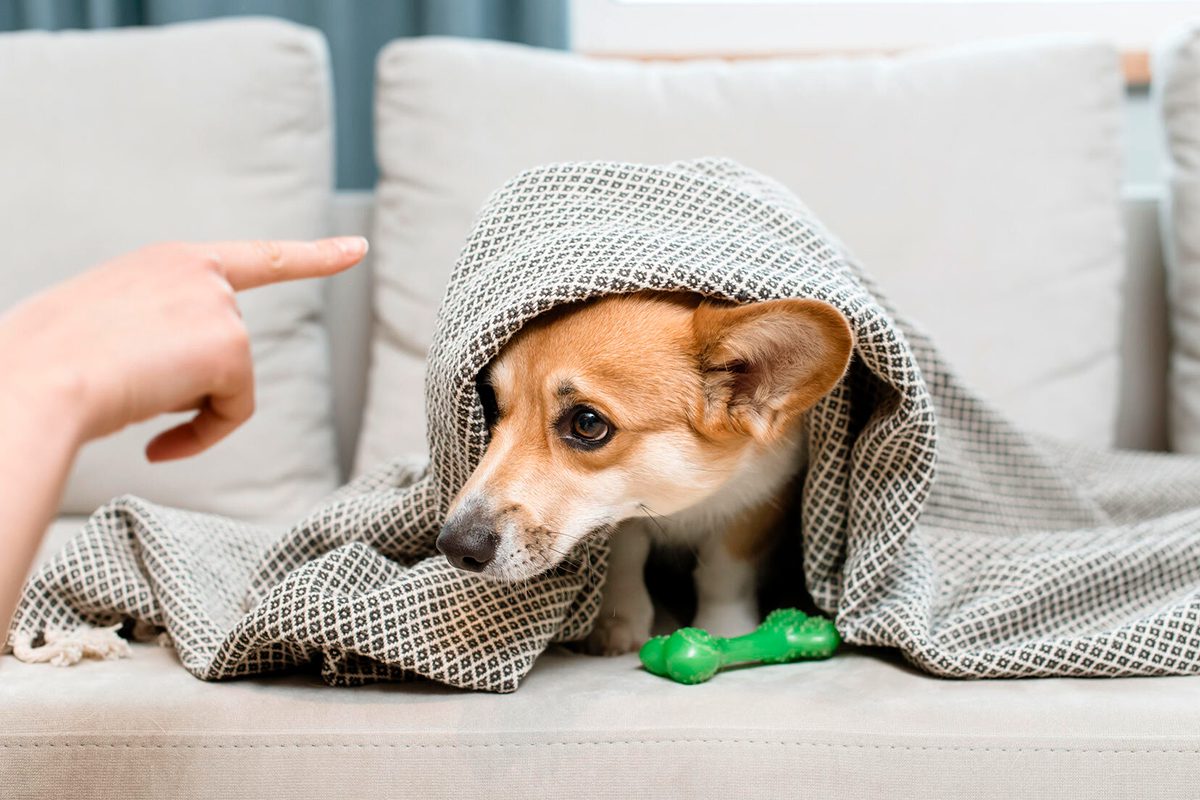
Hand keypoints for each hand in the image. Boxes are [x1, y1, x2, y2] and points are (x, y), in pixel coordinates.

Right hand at [0, 237, 366, 459]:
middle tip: (127, 388)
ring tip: (125, 397)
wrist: (32, 382)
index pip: (255, 259)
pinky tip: (155, 441)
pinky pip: (236, 412)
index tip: (356, 248)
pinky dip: (202, 437)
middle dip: (192, 386)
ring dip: (187, 408)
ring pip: (228, 383)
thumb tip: (167, 371)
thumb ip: (150, 326)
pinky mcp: (230, 347)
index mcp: (168, 262)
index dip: (312, 256)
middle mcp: (202, 273)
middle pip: (228, 351)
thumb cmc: (44, 362)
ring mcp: (219, 307)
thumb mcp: (100, 322)